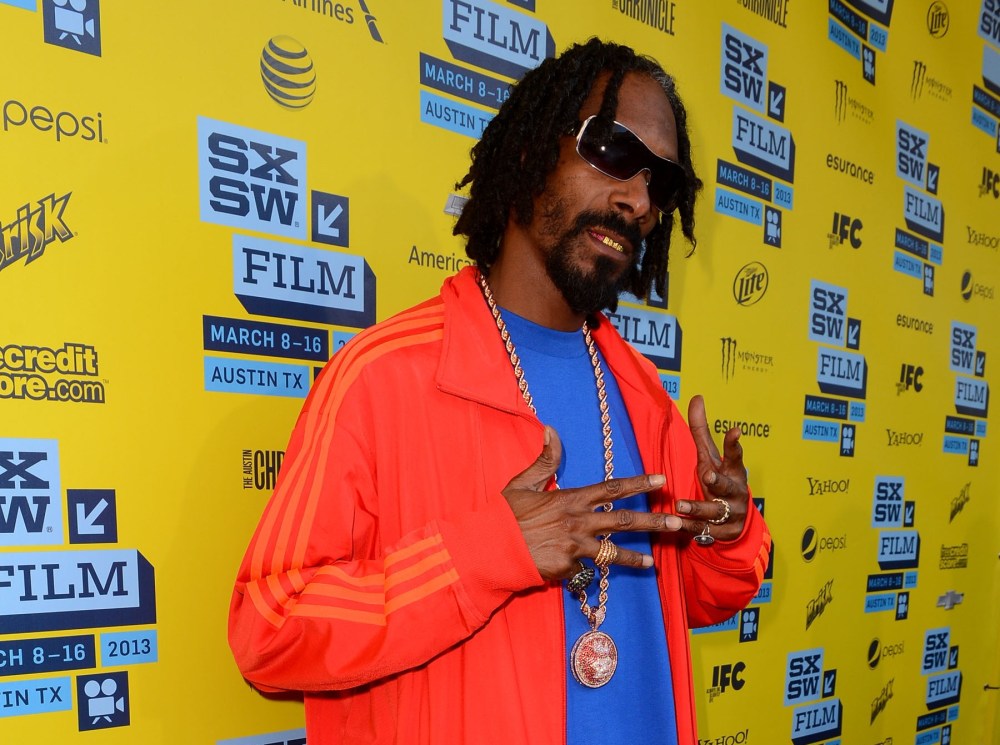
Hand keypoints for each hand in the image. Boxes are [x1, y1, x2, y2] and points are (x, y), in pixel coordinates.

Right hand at [502, 426, 682, 580]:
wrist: (490, 548)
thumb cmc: (505, 515)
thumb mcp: (523, 483)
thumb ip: (544, 461)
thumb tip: (551, 431)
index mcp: (570, 499)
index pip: (612, 489)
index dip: (638, 483)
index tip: (660, 479)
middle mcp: (578, 522)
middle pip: (623, 521)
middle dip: (652, 521)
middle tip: (676, 522)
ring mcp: (574, 547)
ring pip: (613, 552)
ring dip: (635, 557)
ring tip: (654, 562)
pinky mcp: (567, 567)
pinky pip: (583, 569)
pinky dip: (585, 570)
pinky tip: (583, 573)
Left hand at [674, 395, 749, 542]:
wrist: (734, 520)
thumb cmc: (718, 479)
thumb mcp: (709, 456)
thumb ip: (701, 429)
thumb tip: (696, 396)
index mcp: (732, 471)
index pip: (735, 455)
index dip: (734, 444)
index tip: (734, 430)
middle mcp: (734, 491)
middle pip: (726, 486)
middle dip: (717, 482)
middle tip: (707, 475)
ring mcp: (730, 513)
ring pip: (713, 511)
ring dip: (697, 508)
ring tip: (680, 504)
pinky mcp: (722, 532)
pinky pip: (704, 531)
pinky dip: (691, 529)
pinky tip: (677, 526)